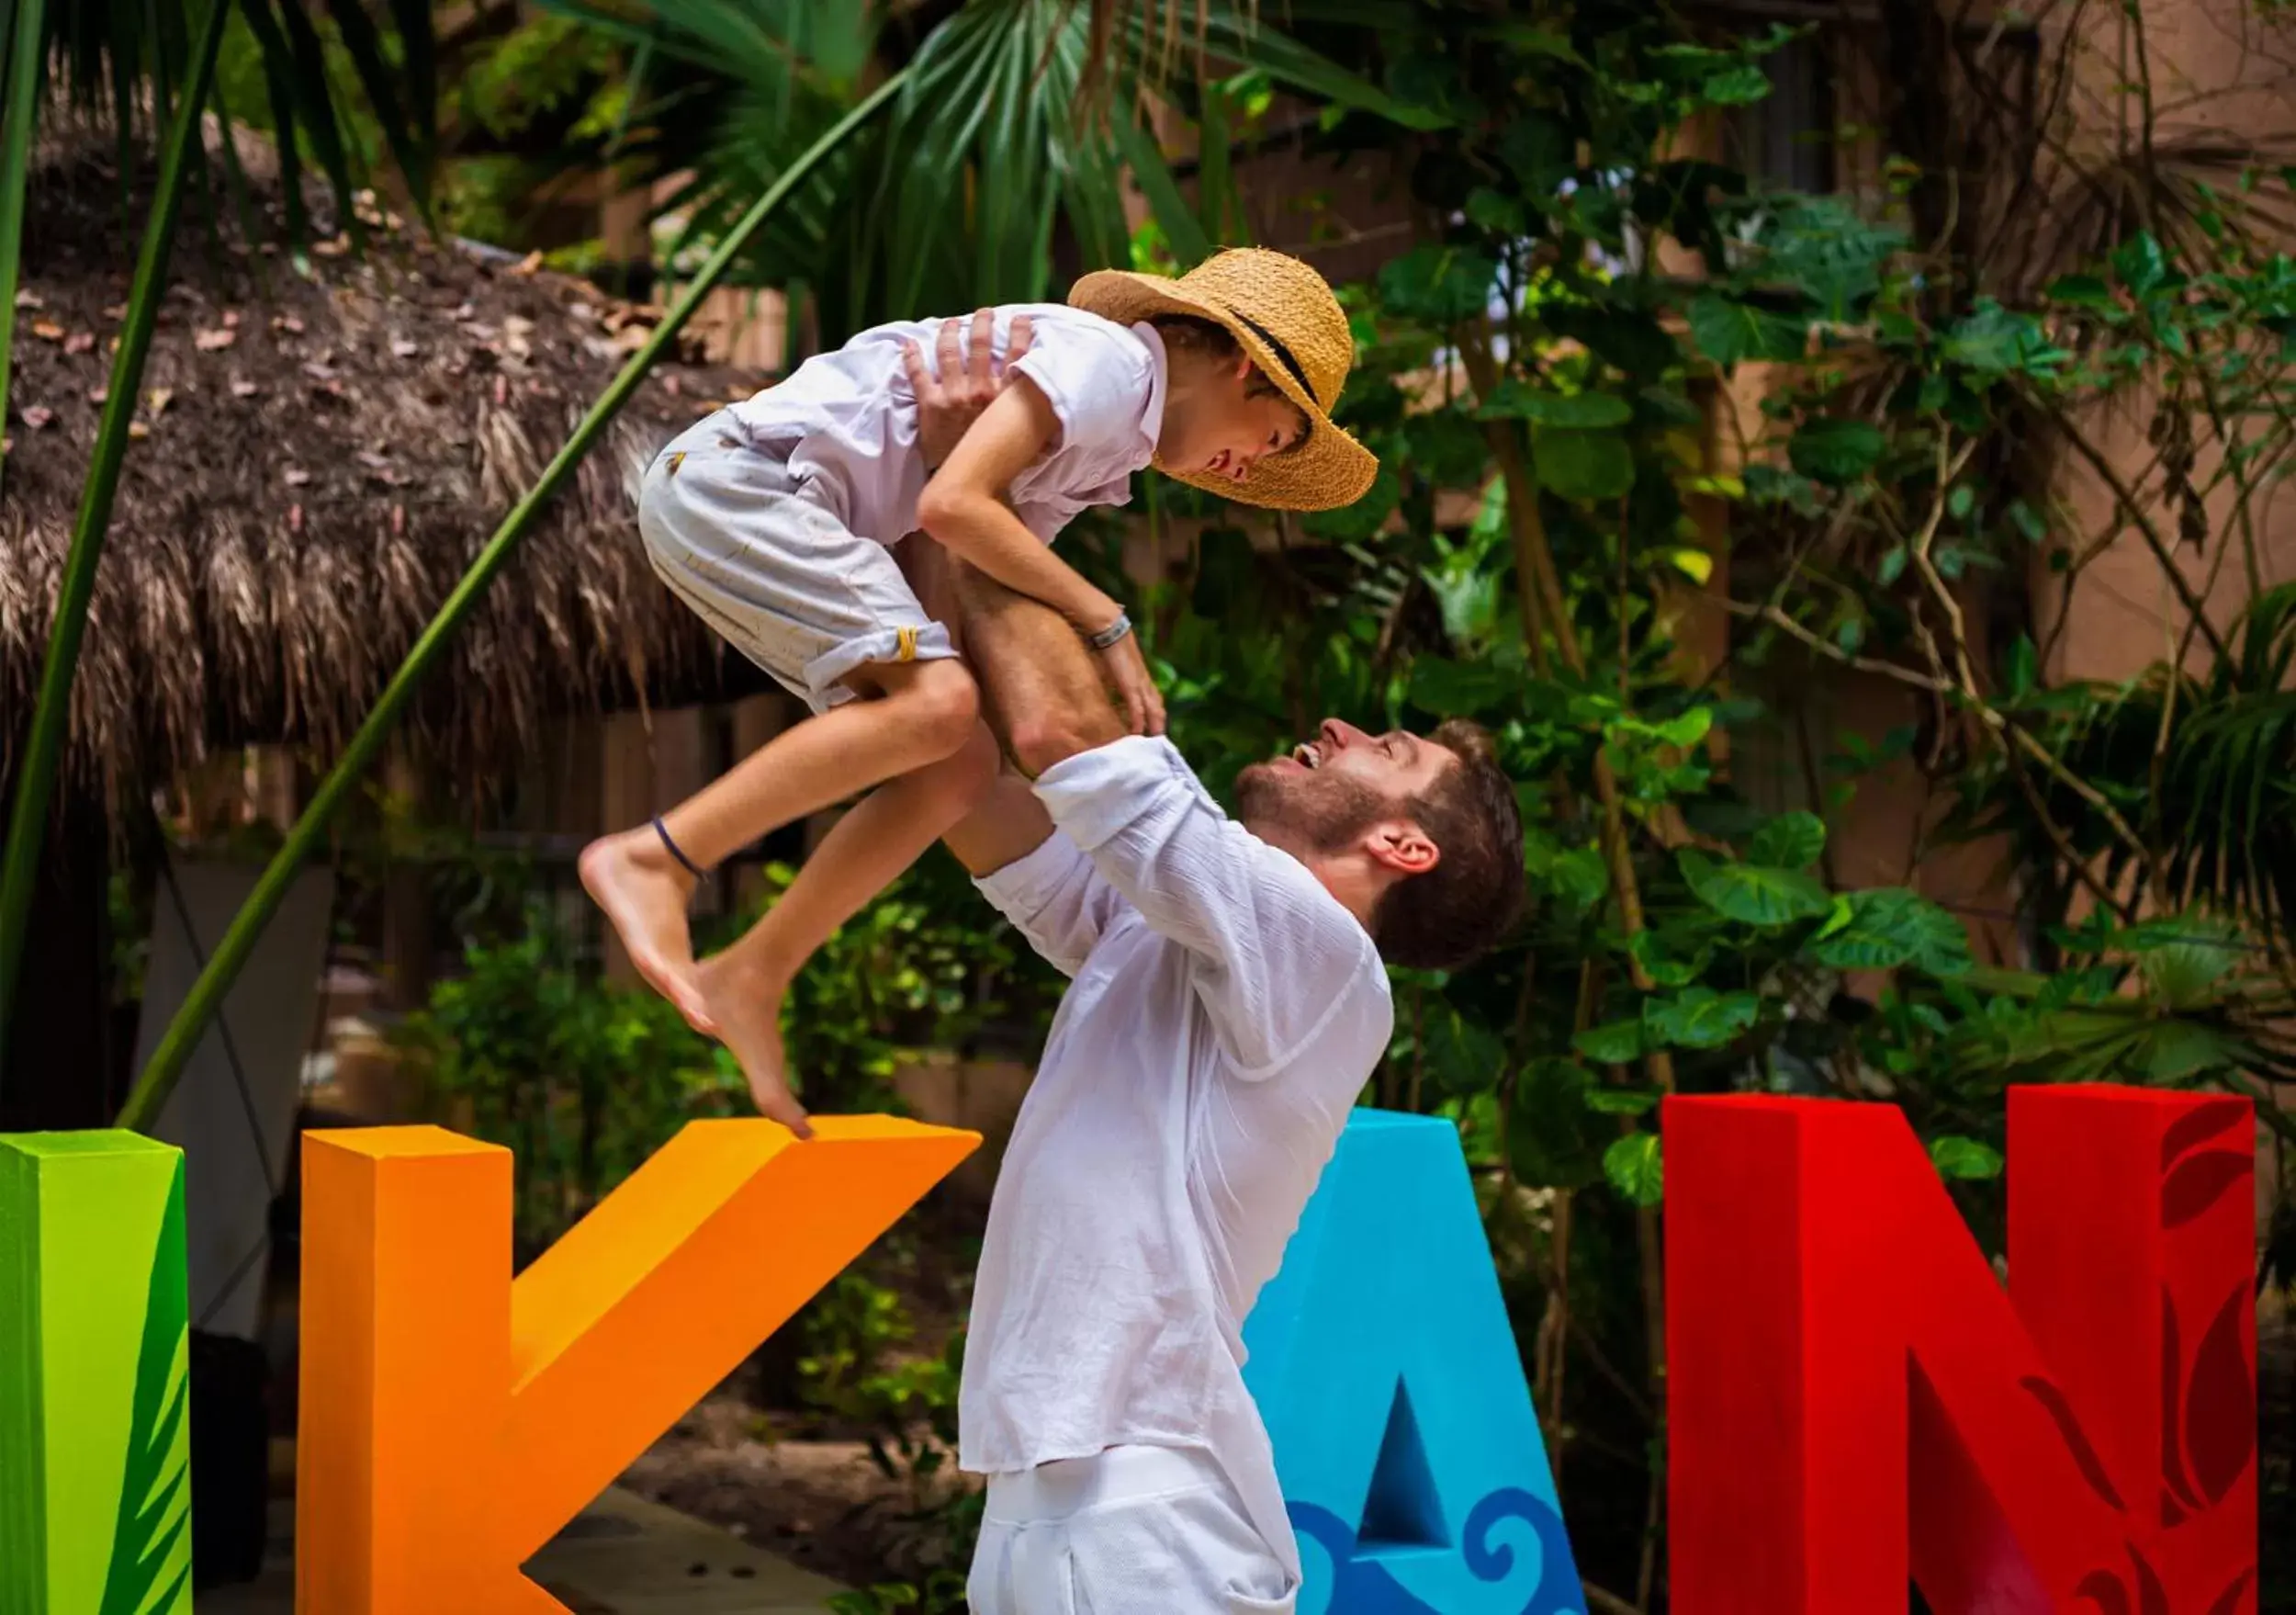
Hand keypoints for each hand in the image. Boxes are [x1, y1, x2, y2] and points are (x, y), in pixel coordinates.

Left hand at [903, 308, 1034, 470]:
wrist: (967, 485)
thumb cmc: (998, 467)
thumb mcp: (1026, 443)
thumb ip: (1037, 425)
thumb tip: (1059, 420)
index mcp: (1004, 397)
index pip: (1016, 354)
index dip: (1019, 332)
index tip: (1020, 319)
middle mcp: (979, 390)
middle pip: (980, 344)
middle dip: (982, 323)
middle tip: (983, 313)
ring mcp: (953, 395)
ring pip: (949, 352)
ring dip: (949, 332)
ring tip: (951, 323)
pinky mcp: (930, 404)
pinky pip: (918, 374)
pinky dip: (911, 357)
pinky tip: (909, 344)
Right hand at [1094, 630, 1165, 736]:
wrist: (1111, 629)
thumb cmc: (1111, 644)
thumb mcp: (1117, 665)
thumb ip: (1118, 676)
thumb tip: (1113, 683)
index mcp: (1143, 678)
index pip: (1155, 702)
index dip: (1156, 717)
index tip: (1155, 731)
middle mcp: (1145, 683)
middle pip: (1159, 710)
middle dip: (1159, 727)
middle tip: (1158, 745)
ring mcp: (1140, 684)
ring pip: (1154, 712)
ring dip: (1154, 729)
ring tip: (1153, 745)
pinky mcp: (1131, 686)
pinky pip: (1138, 709)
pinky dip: (1139, 723)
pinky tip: (1138, 734)